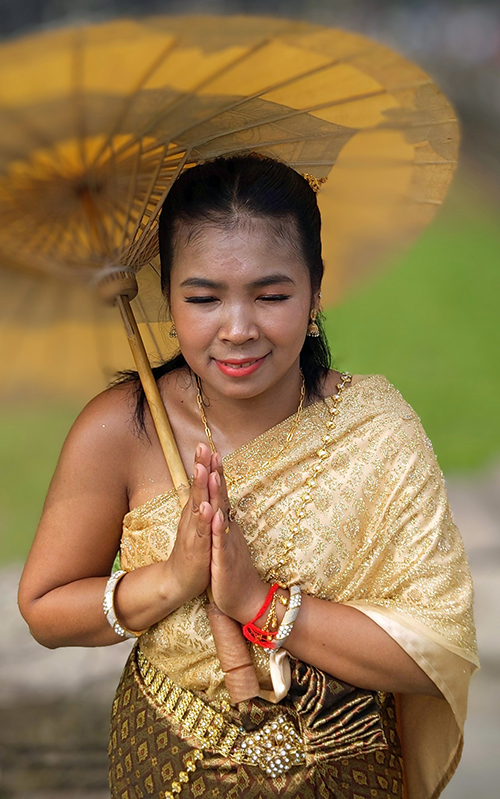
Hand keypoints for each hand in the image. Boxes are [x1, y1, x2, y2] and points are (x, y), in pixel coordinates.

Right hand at [165, 443, 212, 606]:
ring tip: (204, 469)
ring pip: (199, 506)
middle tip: (202, 446)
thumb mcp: (197, 525)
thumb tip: (203, 488)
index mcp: (195, 512)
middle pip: (198, 489)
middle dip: (201, 467)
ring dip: (201, 488)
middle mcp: (193, 518)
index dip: (205, 465)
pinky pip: (202, 532)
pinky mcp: (197, 548)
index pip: (201, 484)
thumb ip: (200, 507)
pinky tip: (207, 508)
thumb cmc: (192, 552)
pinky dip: (204, 519)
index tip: (207, 445)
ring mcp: (194, 532)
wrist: (177, 581)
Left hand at [208, 453, 267, 622]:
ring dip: (216, 493)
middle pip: (222, 496)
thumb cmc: (233, 571)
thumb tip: (221, 505)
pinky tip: (216, 513)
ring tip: (210, 472)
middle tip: (210, 449)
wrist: (247, 600)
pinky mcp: (225, 560)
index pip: (221, 494)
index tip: (210, 451)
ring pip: (222, 514)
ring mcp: (229, 543)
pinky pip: (221, 541)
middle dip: (215, 473)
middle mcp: (230, 529)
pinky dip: (218, 527)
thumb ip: (224, 523)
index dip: (215, 473)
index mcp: (227, 525)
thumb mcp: (226, 542)